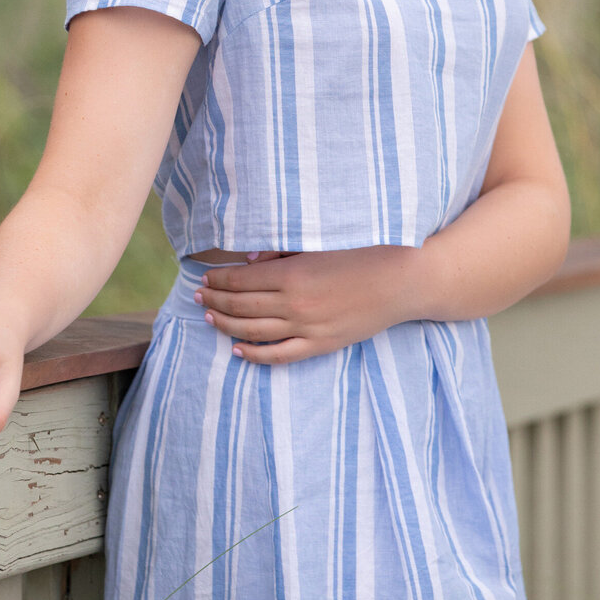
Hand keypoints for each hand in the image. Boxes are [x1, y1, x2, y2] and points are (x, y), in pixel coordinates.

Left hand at [195, 245, 423, 363]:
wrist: (402, 281)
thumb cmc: (362, 253)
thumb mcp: (320, 243)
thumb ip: (282, 251)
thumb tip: (248, 260)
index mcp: (292, 273)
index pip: (241, 281)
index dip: (218, 281)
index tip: (204, 278)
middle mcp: (294, 304)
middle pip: (241, 306)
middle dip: (215, 301)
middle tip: (197, 297)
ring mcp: (307, 328)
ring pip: (254, 332)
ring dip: (226, 326)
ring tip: (209, 319)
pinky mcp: (321, 345)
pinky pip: (280, 356)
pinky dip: (255, 355)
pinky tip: (237, 350)